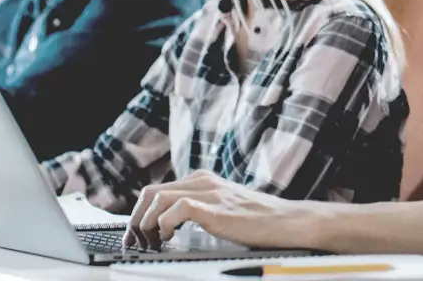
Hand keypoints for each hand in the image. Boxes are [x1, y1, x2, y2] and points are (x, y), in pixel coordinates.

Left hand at [123, 171, 327, 250]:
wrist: (286, 221)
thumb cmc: (258, 221)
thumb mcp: (222, 208)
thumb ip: (200, 208)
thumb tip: (170, 223)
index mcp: (202, 180)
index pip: (157, 190)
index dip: (140, 214)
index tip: (135, 235)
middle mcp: (202, 181)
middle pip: (150, 192)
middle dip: (136, 218)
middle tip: (136, 242)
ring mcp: (209, 192)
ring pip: (157, 198)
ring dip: (146, 223)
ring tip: (152, 242)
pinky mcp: (214, 208)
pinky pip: (176, 209)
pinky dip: (164, 224)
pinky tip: (169, 238)